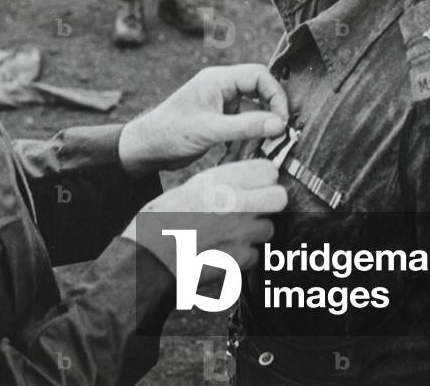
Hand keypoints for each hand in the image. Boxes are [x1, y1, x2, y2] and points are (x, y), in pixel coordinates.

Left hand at [118, 64, 287, 174]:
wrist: (146, 148)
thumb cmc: (170, 133)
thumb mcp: (210, 130)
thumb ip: (246, 127)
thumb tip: (279, 124)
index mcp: (217, 79)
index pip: (259, 75)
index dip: (275, 95)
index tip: (281, 120)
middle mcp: (221, 88)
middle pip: (260, 91)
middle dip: (271, 112)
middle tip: (279, 134)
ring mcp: (221, 104)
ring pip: (254, 110)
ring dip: (260, 128)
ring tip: (264, 146)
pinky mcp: (219, 120)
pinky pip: (244, 124)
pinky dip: (249, 137)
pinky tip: (246, 150)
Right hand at [125, 160, 286, 277]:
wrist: (149, 257)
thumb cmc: (162, 220)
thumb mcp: (191, 188)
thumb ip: (223, 183)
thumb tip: (246, 181)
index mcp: (222, 181)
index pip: (269, 170)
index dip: (265, 177)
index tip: (257, 183)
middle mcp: (236, 203)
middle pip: (280, 198)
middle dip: (270, 203)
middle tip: (254, 208)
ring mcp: (241, 233)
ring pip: (268, 229)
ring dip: (255, 232)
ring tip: (231, 233)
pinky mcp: (240, 260)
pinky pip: (255, 255)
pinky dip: (243, 256)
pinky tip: (224, 251)